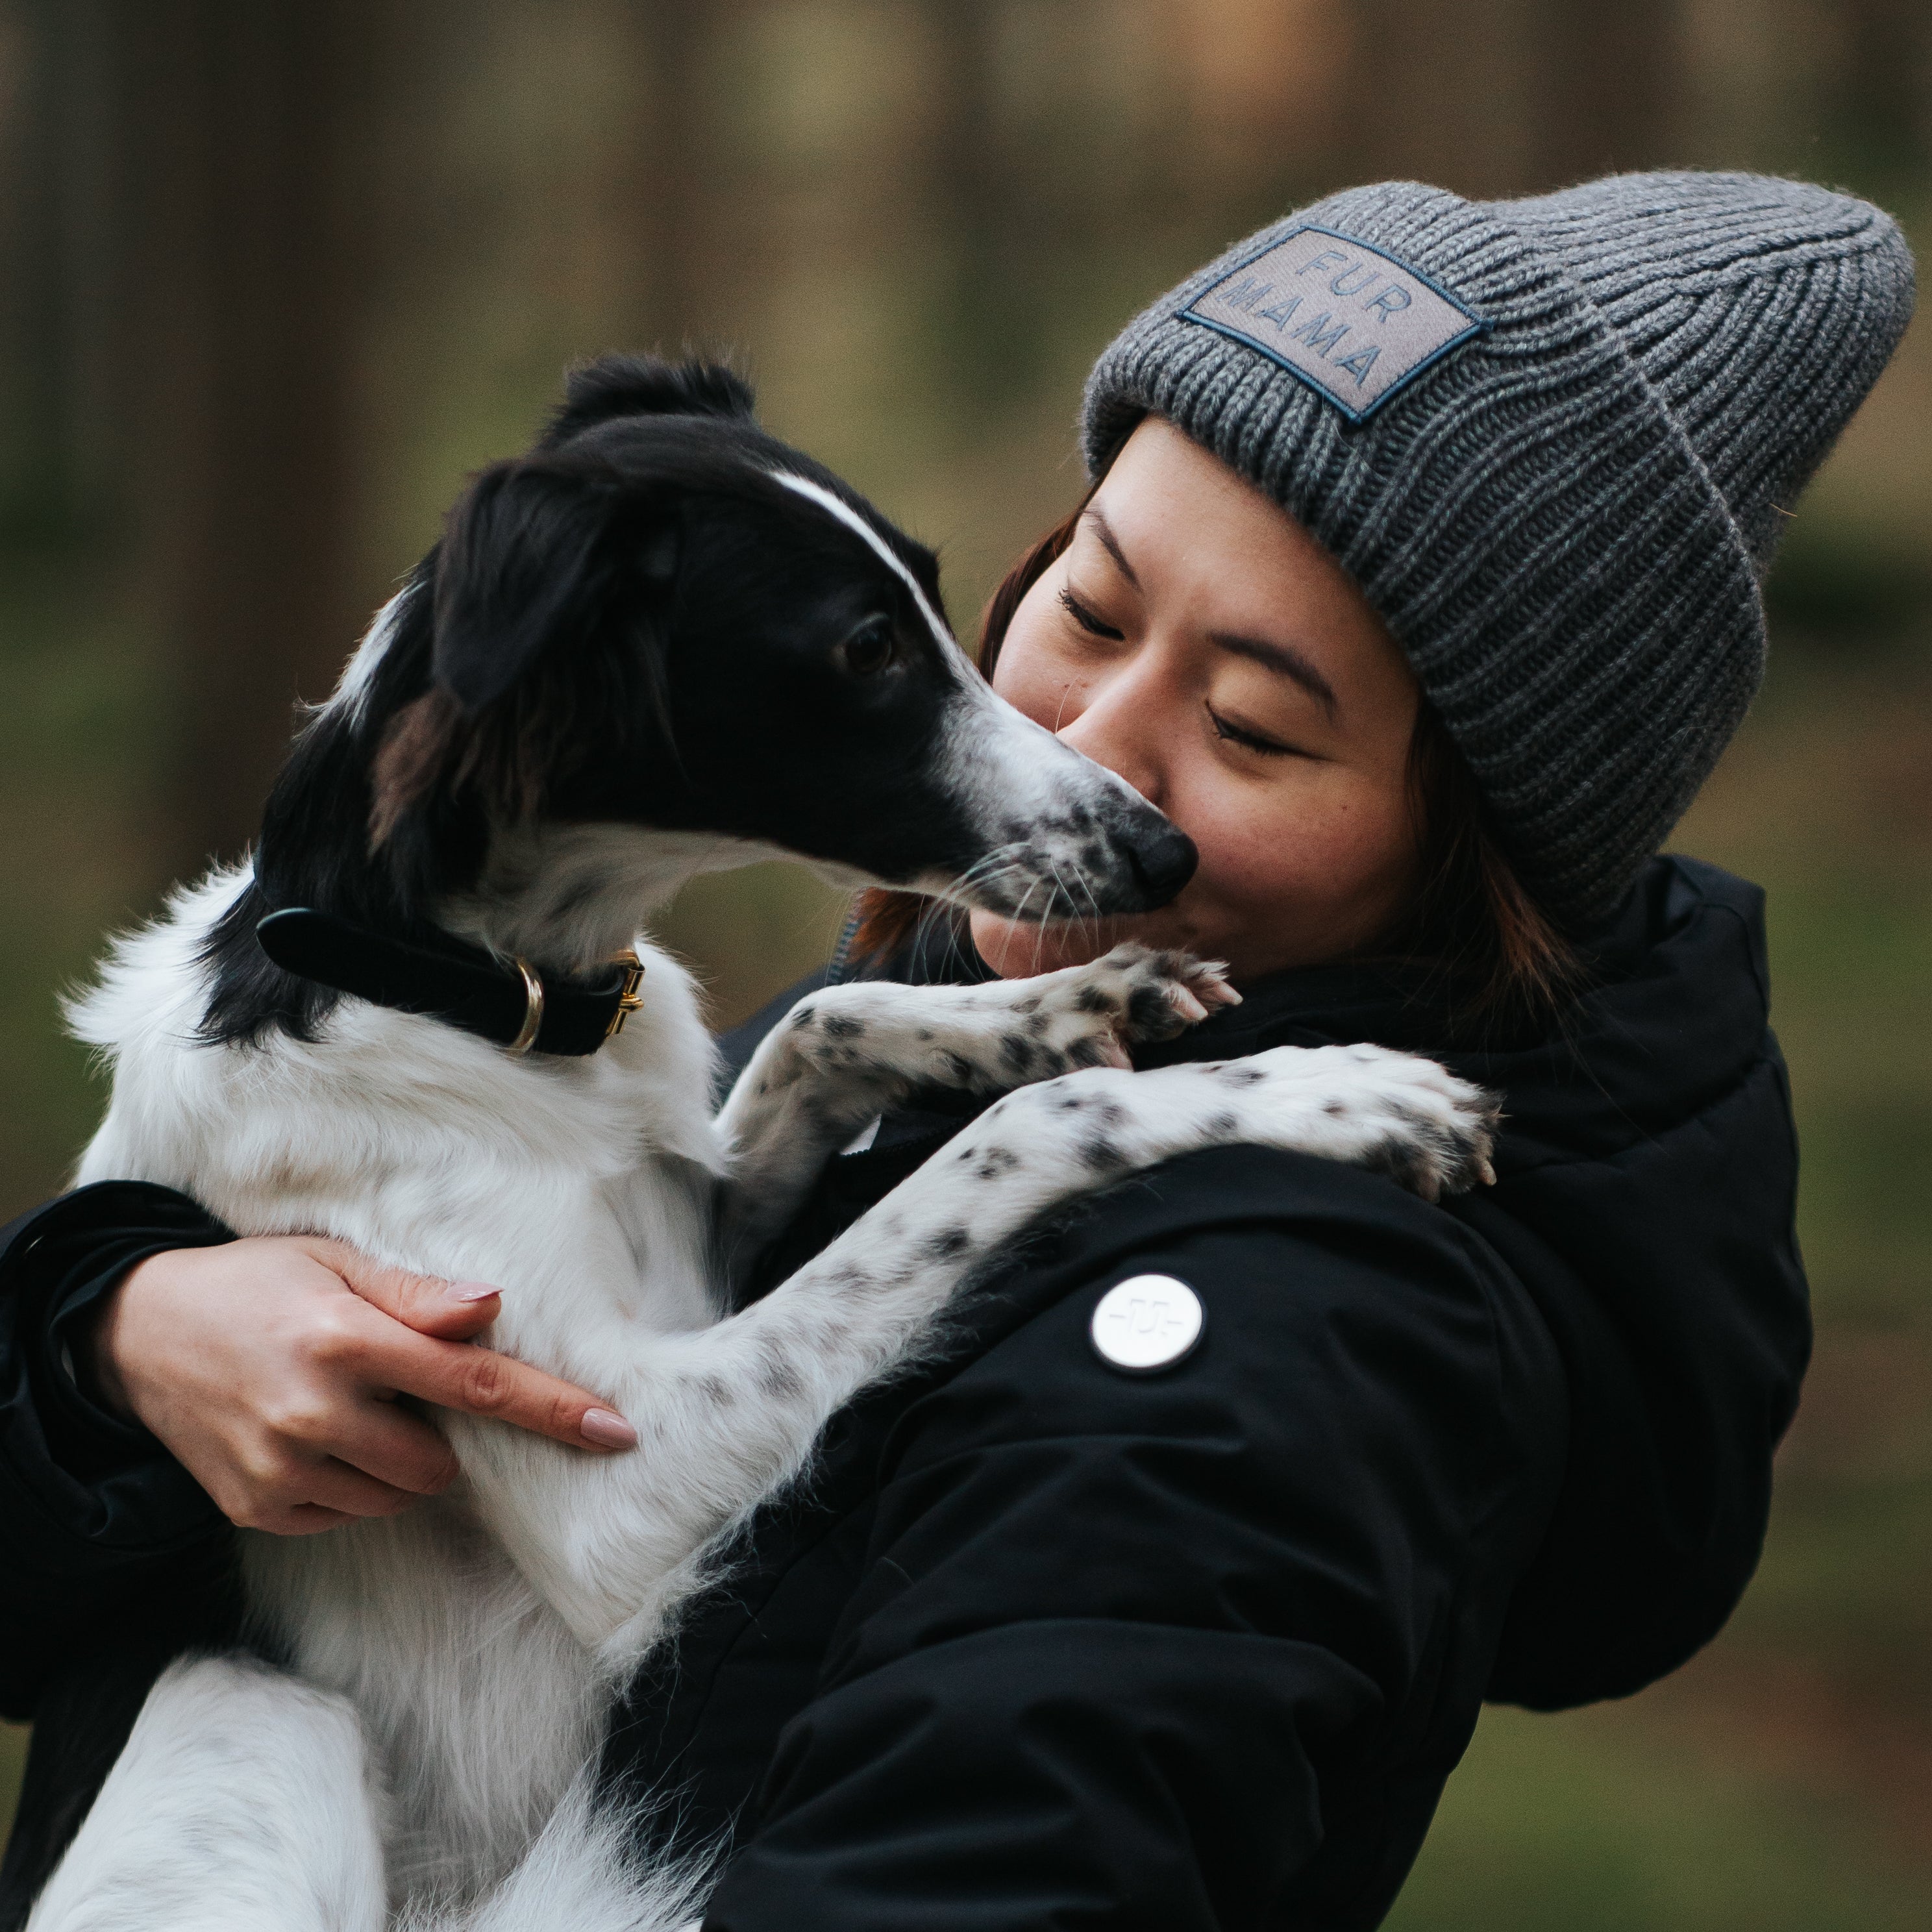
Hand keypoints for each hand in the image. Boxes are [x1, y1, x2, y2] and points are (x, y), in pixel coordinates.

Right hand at [89, 1237, 636, 1535]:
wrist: (136, 1335)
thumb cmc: (258, 1285)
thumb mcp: (335, 1262)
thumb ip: (418, 1293)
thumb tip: (493, 1306)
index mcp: (344, 1341)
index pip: (475, 1384)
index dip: (551, 1409)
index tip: (615, 1431)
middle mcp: (312, 1412)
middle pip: (442, 1459)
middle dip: (444, 1430)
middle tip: (397, 1384)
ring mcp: (280, 1470)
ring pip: (401, 1495)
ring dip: (403, 1460)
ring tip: (353, 1405)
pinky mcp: (256, 1509)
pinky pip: (348, 1515)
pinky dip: (354, 1483)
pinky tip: (317, 1436)